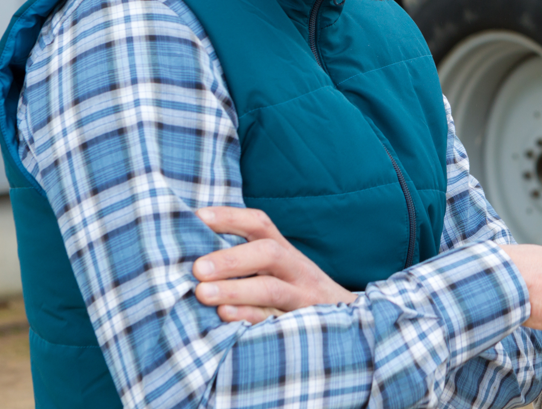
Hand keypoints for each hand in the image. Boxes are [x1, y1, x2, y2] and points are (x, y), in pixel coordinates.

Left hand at [192, 206, 355, 322]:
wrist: (347, 321)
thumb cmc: (296, 291)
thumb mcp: (279, 269)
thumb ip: (246, 259)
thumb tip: (194, 254)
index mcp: (284, 251)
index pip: (260, 224)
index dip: (230, 217)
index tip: (198, 218)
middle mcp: (295, 269)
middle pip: (268, 254)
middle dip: (231, 259)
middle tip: (197, 268)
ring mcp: (302, 297)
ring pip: (271, 289)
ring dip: (235, 290)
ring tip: (203, 293)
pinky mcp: (302, 323)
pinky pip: (275, 321)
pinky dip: (249, 317)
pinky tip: (225, 316)